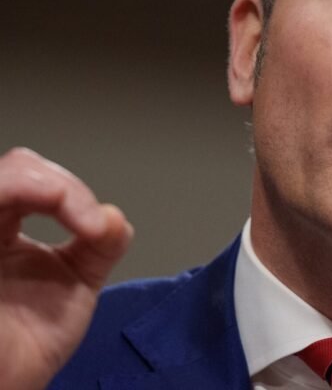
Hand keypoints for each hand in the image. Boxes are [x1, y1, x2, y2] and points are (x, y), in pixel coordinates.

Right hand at [0, 147, 132, 389]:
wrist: (8, 385)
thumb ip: (101, 245)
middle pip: (16, 169)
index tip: (98, 228)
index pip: (33, 178)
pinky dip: (22, 195)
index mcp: (4, 227)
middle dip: (61, 187)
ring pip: (0, 180)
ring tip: (75, 218)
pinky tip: (54, 216)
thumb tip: (114, 217)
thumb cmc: (27, 343)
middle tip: (89, 224)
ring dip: (43, 189)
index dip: (70, 191)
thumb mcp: (76, 283)